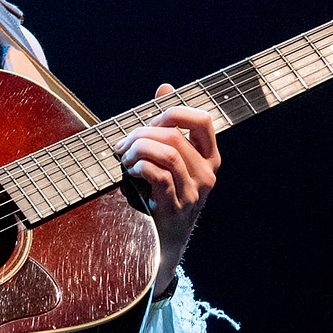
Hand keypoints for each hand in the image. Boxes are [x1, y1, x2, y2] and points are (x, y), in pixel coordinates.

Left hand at [112, 84, 219, 294]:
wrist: (163, 245)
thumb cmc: (164, 195)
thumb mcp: (170, 160)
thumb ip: (169, 125)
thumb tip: (165, 87)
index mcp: (209, 158)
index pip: (203, 120)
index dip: (174, 111)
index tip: (151, 119)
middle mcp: (207, 174)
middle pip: (174, 135)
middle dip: (141, 132)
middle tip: (123, 142)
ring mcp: (193, 192)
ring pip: (167, 153)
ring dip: (138, 149)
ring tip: (125, 157)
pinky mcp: (176, 208)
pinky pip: (158, 175)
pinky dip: (139, 166)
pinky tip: (130, 170)